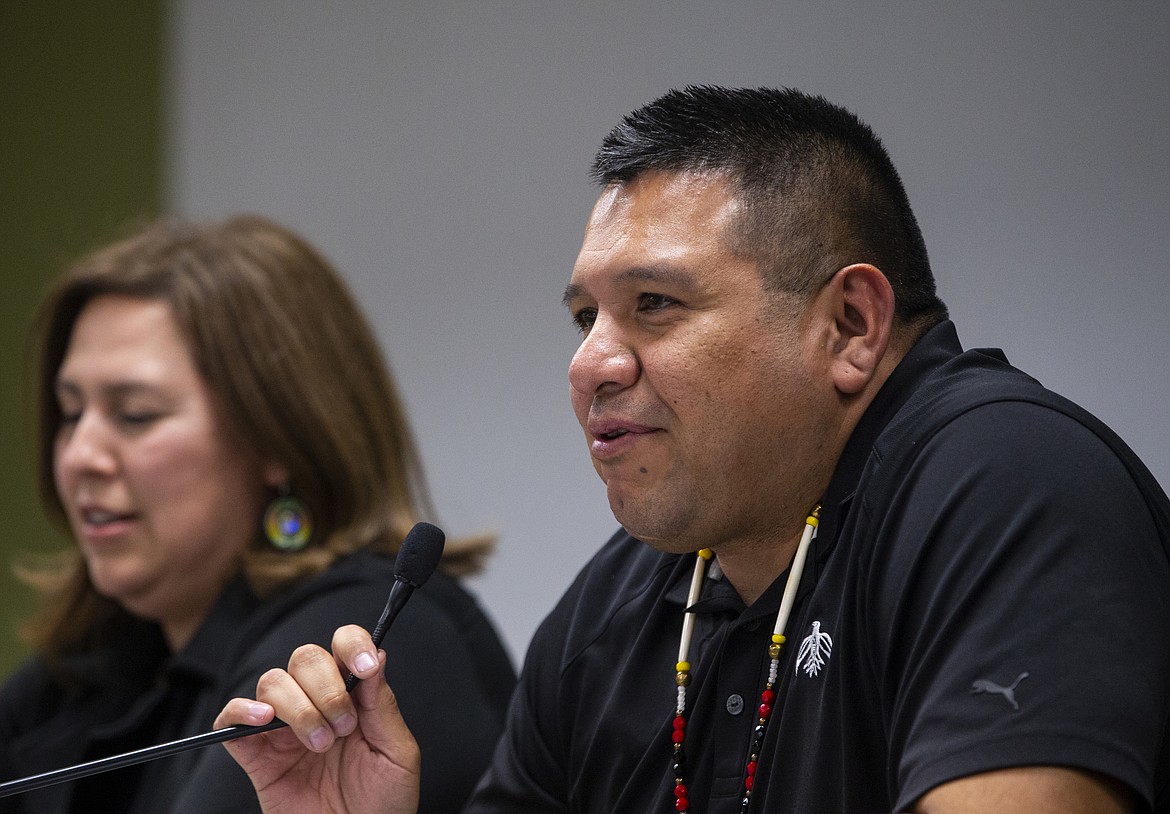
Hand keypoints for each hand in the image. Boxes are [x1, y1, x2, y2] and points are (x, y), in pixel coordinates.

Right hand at [214, 624, 420, 813]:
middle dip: (326, 688)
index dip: (351, 644)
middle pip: (306, 657)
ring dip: (299, 709)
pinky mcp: (255, 755)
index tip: (363, 668)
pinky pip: (231, 718)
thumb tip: (376, 654)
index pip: (344, 645)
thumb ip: (383, 705)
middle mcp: (317, 703)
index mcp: (354, 697)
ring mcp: (283, 728)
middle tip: (344, 727)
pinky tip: (265, 722)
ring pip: (273, 682)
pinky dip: (242, 711)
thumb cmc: (382, 804)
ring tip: (320, 745)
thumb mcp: (397, 753)